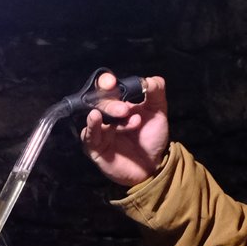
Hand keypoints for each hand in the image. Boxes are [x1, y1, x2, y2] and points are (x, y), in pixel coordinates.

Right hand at [79, 72, 170, 189]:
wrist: (153, 166)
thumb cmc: (151, 139)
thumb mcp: (157, 112)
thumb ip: (156, 93)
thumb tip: (151, 79)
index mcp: (117, 104)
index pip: (106, 88)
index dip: (105, 82)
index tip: (111, 82)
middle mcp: (105, 115)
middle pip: (99, 101)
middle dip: (112, 103)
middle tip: (126, 110)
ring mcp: (99, 131)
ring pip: (94, 116)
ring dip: (107, 112)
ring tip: (122, 113)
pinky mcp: (94, 147)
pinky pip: (88, 135)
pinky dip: (91, 126)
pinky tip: (95, 117)